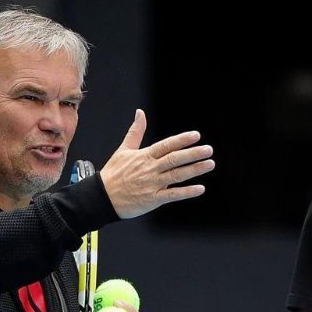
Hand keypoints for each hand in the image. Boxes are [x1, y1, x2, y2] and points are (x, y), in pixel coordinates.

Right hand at [99, 109, 214, 218]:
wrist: (102, 197)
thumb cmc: (113, 173)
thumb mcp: (123, 150)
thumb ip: (135, 131)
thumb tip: (140, 112)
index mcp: (144, 156)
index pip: (166, 145)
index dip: (181, 140)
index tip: (196, 136)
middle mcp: (150, 169)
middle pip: (174, 159)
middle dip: (193, 154)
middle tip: (209, 149)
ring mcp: (152, 184)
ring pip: (176, 175)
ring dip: (194, 170)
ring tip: (209, 164)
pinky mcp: (153, 199)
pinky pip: (172, 194)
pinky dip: (186, 192)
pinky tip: (200, 188)